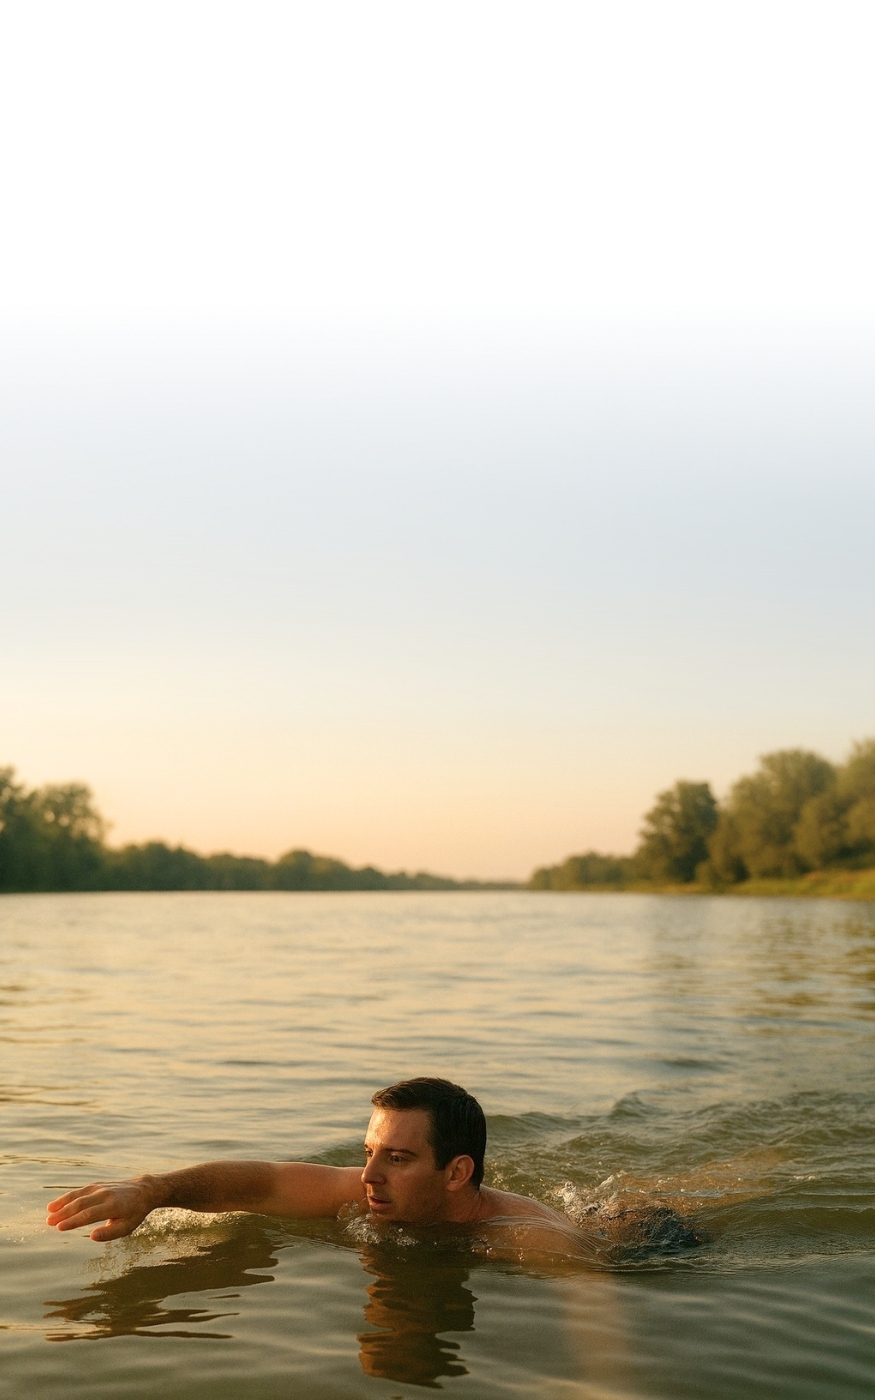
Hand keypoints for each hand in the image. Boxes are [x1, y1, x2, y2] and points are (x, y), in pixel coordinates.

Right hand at [46, 1176, 160, 1241]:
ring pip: (79, 1194)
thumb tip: (91, 1236)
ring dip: (63, 1202)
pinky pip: (81, 1190)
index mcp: (113, 1206)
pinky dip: (69, 1196)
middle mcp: (105, 1194)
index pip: (89, 1214)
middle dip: (63, 1213)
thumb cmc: (135, 1213)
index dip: (73, 1221)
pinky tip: (59, 1203)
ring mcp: (101, 1187)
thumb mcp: (127, 1227)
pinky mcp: (98, 1185)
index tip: (59, 1227)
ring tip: (49, 1211)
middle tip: (48, 1222)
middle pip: (81, 1203)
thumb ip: (110, 1234)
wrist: (144, 1189)